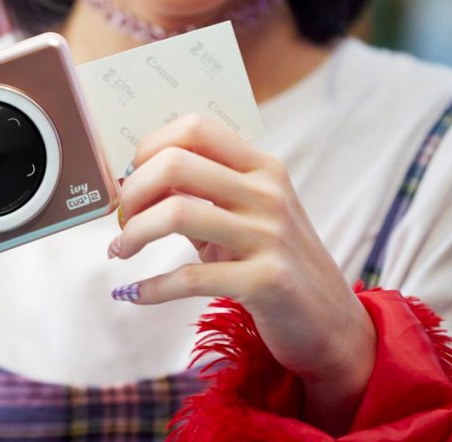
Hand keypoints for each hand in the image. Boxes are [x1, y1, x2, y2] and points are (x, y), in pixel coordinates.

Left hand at [111, 114, 374, 433]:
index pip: (194, 127)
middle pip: (175, 164)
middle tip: (120, 220)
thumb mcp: (246, 216)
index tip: (130, 179)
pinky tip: (133, 293)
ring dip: (132, 235)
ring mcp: (269, 236)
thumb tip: (134, 179)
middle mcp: (267, 193)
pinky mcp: (265, 282)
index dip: (148, 148)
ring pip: (176, 213)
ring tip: (120, 252)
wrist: (332, 324)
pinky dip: (150, 287)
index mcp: (262, 167)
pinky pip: (189, 277)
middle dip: (131, 192)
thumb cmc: (275, 263)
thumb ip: (201, 193)